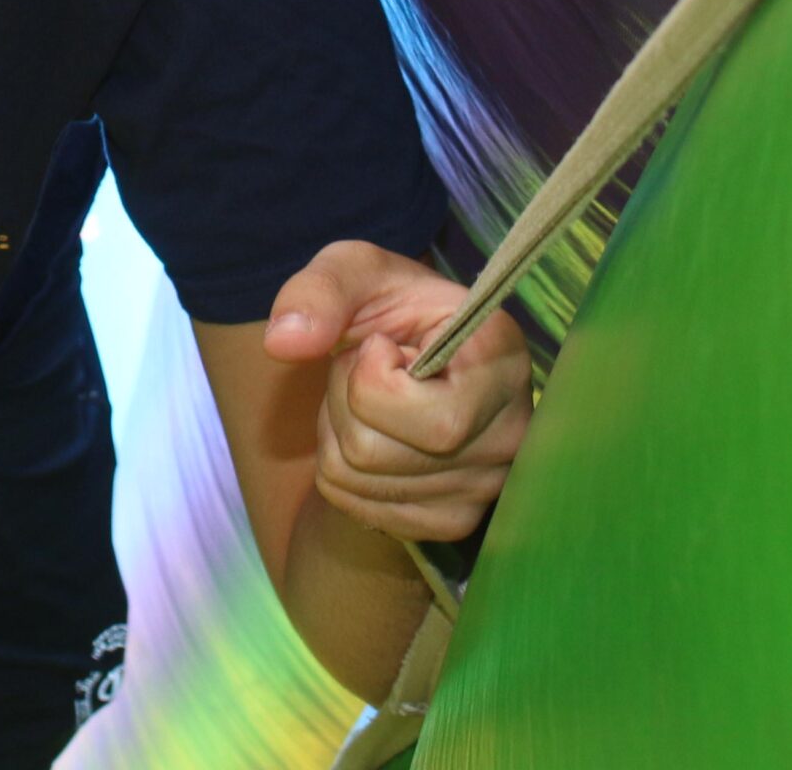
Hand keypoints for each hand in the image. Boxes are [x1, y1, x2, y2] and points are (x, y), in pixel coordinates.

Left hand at [263, 241, 529, 540]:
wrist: (403, 354)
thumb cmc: (390, 306)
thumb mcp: (356, 271)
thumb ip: (320, 291)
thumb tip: (281, 342)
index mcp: (502, 362)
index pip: (433, 420)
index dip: (372, 377)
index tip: (382, 344)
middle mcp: (509, 433)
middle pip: (373, 451)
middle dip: (343, 399)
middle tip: (367, 369)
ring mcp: (483, 485)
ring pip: (358, 478)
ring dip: (338, 429)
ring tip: (370, 398)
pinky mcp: (451, 519)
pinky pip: (355, 505)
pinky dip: (341, 467)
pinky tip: (374, 432)